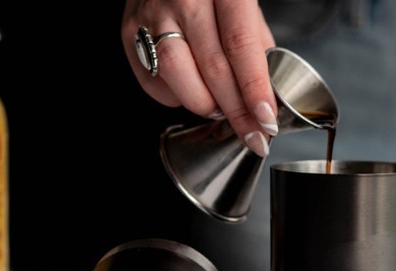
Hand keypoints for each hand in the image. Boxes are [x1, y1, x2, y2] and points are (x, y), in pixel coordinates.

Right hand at [122, 0, 277, 155]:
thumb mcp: (244, 4)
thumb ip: (256, 44)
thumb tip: (266, 93)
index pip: (240, 46)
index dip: (254, 89)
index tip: (266, 119)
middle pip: (212, 68)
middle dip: (237, 111)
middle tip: (253, 134)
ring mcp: (151, 14)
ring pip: (178, 76)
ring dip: (205, 105)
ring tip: (221, 109)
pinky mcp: (128, 31)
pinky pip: (152, 81)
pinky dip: (176, 98)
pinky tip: (191, 91)